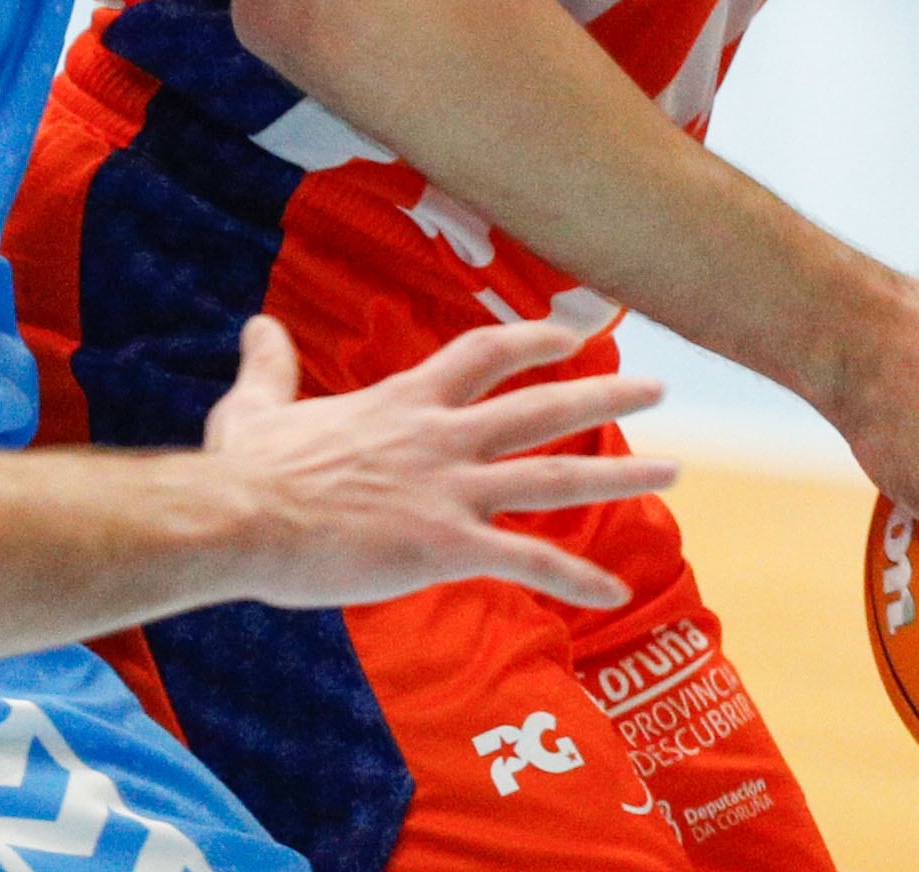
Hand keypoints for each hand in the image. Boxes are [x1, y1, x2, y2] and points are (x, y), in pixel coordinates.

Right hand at [201, 314, 672, 612]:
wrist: (243, 519)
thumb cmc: (247, 469)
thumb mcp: (257, 404)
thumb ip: (270, 365)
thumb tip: (258, 324)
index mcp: (403, 402)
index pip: (484, 354)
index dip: (533, 340)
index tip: (574, 333)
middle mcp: (440, 437)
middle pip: (541, 406)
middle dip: (605, 394)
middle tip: (660, 388)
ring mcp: (449, 490)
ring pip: (553, 475)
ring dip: (620, 473)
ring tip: (676, 468)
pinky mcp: (446, 545)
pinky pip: (527, 562)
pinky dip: (576, 578)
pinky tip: (616, 594)